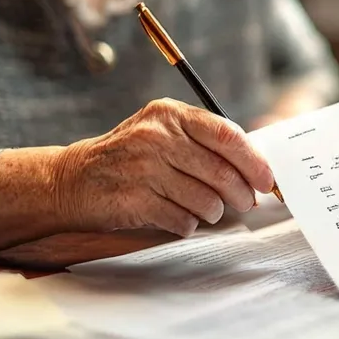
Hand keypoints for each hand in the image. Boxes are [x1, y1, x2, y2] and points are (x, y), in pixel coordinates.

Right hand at [51, 98, 275, 236]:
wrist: (72, 179)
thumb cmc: (129, 157)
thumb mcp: (160, 132)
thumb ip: (203, 141)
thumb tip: (254, 167)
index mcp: (169, 114)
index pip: (227, 135)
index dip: (254, 161)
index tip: (267, 179)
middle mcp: (157, 137)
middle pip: (222, 172)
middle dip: (241, 194)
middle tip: (244, 202)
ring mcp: (144, 169)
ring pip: (206, 201)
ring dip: (213, 212)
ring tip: (206, 210)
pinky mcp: (135, 201)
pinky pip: (183, 220)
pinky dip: (188, 224)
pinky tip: (178, 216)